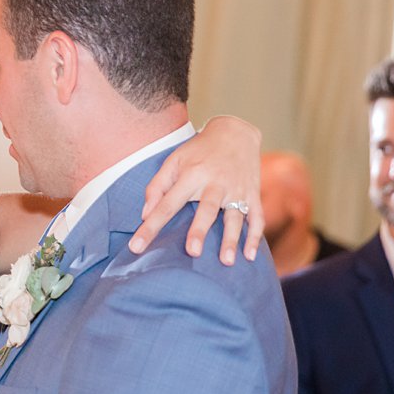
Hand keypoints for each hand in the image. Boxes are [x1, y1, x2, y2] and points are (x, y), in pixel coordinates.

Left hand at [130, 115, 262, 264]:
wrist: (236, 132)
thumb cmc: (199, 150)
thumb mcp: (173, 161)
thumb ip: (157, 186)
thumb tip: (145, 214)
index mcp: (192, 174)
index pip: (167, 204)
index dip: (151, 226)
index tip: (136, 246)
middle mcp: (215, 182)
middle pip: (207, 209)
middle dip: (200, 230)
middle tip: (193, 252)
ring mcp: (237, 188)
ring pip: (235, 216)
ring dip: (231, 239)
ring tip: (226, 261)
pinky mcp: (252, 193)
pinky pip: (256, 217)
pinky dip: (255, 236)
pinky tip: (249, 256)